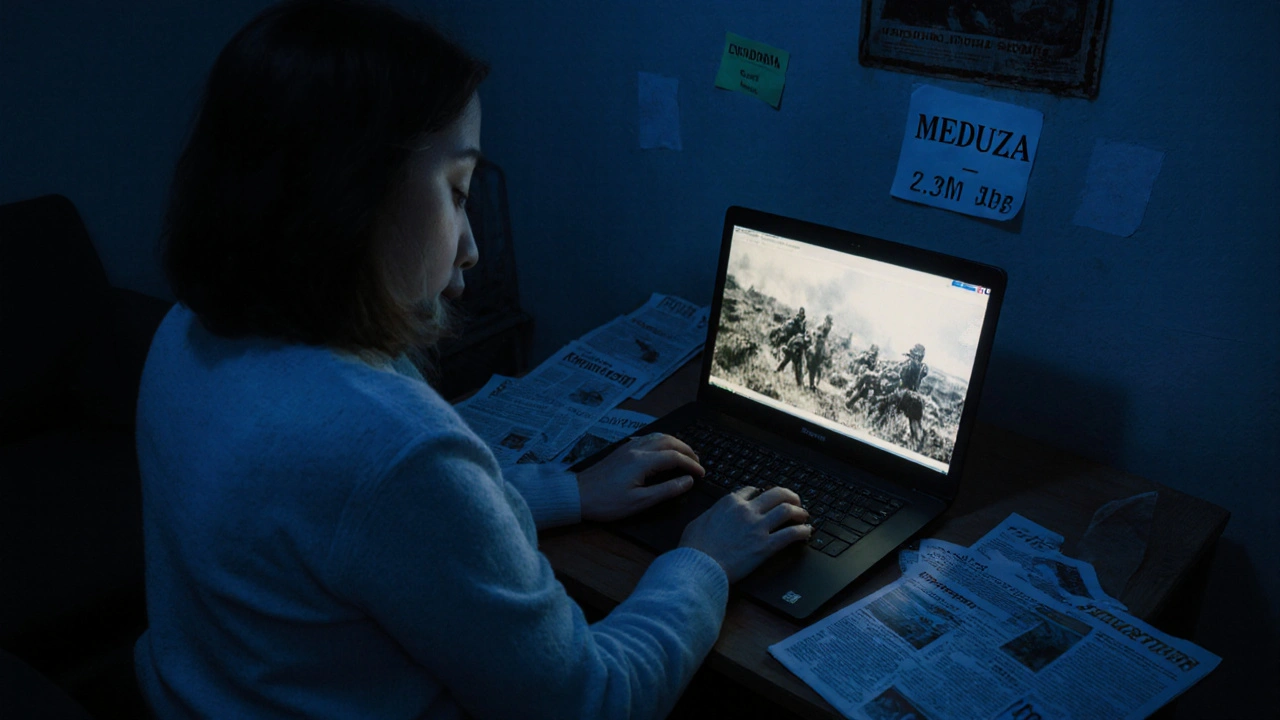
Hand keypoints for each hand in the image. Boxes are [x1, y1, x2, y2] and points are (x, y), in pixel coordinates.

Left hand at [574, 432, 703, 521]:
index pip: (675, 457)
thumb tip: (687, 481)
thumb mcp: (640, 502)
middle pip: (668, 441)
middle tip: (698, 461)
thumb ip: (666, 490)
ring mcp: (628, 448)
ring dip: (675, 442)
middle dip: (686, 449)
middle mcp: (637, 449)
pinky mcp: (621, 450)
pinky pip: (647, 438)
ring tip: (685, 453)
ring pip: (657, 436)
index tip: (701, 473)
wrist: (577, 495)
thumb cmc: (607, 502)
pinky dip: (661, 441)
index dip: (691, 464)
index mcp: (643, 462)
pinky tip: (662, 448)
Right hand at [678, 486, 810, 582]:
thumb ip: (712, 514)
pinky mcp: (766, 546)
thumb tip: (715, 515)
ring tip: (804, 516)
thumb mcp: (698, 521)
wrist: (699, 565)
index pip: (752, 490)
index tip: (768, 498)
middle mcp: (746, 510)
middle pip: (777, 494)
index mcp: (730, 502)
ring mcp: (758, 527)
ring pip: (787, 510)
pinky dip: (802, 531)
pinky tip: (806, 533)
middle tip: (795, 501)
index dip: (763, 493)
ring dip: (799, 512)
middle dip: (789, 496)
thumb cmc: (694, 548)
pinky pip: (791, 534)